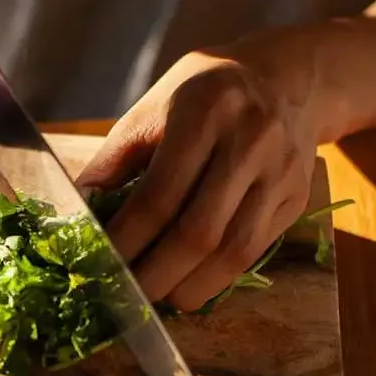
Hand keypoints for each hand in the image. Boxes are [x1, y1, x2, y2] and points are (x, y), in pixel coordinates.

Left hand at [79, 27, 333, 311]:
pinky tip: (192, 282)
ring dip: (190, 286)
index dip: (127, 240)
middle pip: (198, 232)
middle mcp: (249, 141)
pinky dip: (219, 277)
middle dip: (156, 275)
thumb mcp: (152, 107)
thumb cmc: (204, 93)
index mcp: (204, 111)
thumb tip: (79, 213)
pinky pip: (256, 250)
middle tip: (126, 295)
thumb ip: (115, 159)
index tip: (100, 266)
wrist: (287, 77)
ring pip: (234, 250)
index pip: (159, 196)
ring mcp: (280, 172)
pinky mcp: (297, 198)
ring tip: (159, 297)